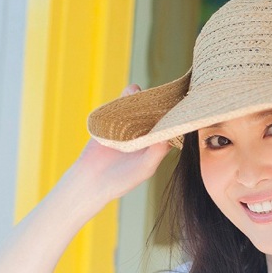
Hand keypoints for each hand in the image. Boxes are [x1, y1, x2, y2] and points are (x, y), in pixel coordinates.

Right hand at [70, 85, 171, 205]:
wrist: (91, 179)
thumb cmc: (122, 180)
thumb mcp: (144, 168)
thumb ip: (157, 153)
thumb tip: (168, 135)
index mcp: (156, 147)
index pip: (169, 128)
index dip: (174, 118)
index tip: (179, 107)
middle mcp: (145, 135)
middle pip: (154, 114)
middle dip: (158, 105)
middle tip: (161, 95)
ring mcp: (129, 127)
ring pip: (138, 108)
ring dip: (142, 98)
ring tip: (144, 93)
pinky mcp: (113, 120)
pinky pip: (121, 105)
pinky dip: (126, 97)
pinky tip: (131, 92)